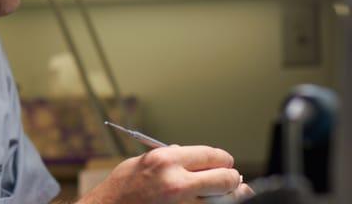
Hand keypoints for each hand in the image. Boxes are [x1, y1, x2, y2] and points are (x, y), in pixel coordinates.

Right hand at [77, 145, 253, 203]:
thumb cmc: (120, 190)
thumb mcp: (142, 163)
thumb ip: (170, 159)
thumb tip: (192, 158)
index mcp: (166, 161)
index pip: (212, 155)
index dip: (224, 160)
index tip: (226, 163)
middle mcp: (177, 183)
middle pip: (225, 179)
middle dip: (231, 179)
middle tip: (234, 180)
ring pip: (223, 201)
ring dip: (229, 197)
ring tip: (229, 194)